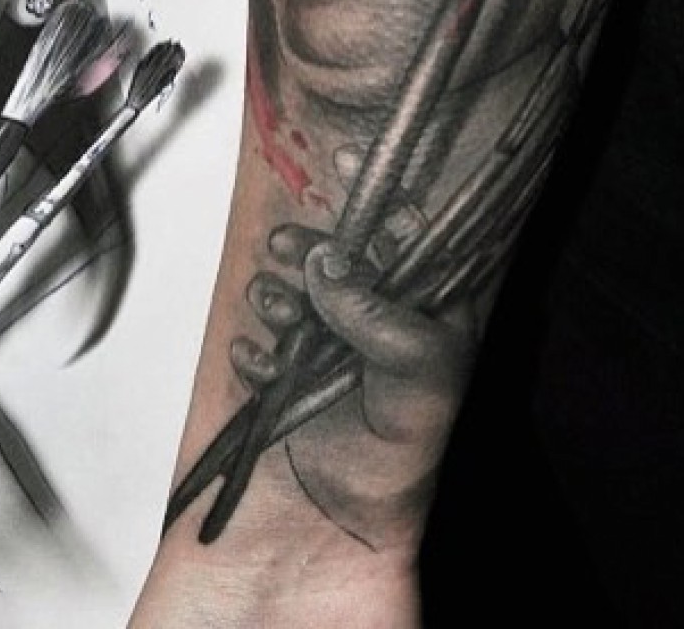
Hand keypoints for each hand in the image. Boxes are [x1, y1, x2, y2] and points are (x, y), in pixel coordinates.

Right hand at [232, 223, 473, 553]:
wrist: (349, 522)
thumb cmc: (408, 445)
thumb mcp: (421, 372)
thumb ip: (380, 312)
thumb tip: (328, 263)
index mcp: (427, 308)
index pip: (410, 233)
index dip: (382, 195)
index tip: (344, 161)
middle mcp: (377, 315)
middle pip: (338, 252)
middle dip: (309, 246)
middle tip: (287, 245)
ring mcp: (327, 340)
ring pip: (293, 288)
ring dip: (276, 295)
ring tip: (279, 316)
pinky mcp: (285, 369)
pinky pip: (259, 339)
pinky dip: (255, 348)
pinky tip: (265, 366)